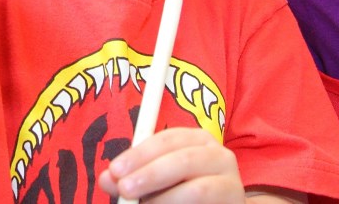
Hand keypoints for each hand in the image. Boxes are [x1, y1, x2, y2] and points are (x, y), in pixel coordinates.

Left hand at [98, 127, 244, 202]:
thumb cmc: (181, 192)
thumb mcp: (154, 182)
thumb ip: (131, 178)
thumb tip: (107, 178)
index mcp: (197, 140)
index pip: (168, 139)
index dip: (140, 154)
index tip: (115, 170)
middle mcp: (219, 156)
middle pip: (184, 160)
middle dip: (151, 174)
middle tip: (125, 189)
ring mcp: (232, 183)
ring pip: (198, 190)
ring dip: (165, 200)